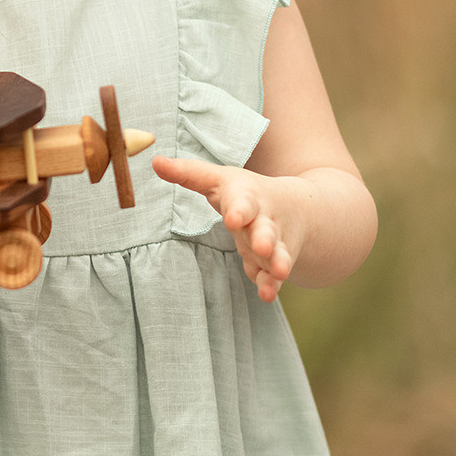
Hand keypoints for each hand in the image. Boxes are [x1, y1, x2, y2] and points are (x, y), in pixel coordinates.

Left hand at [151, 155, 299, 301]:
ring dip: (277, 262)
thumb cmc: (245, 193)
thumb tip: (155, 161)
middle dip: (264, 238)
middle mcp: (263, 220)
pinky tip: (267, 294)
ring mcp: (273, 243)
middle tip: (262, 246)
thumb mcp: (219, 179)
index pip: (242, 202)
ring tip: (279, 271)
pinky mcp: (276, 262)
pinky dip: (271, 284)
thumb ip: (189, 174)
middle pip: (264, 229)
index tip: (233, 219)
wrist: (300, 207)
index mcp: (247, 198)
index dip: (239, 210)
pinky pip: (274, 275)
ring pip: (276, 254)